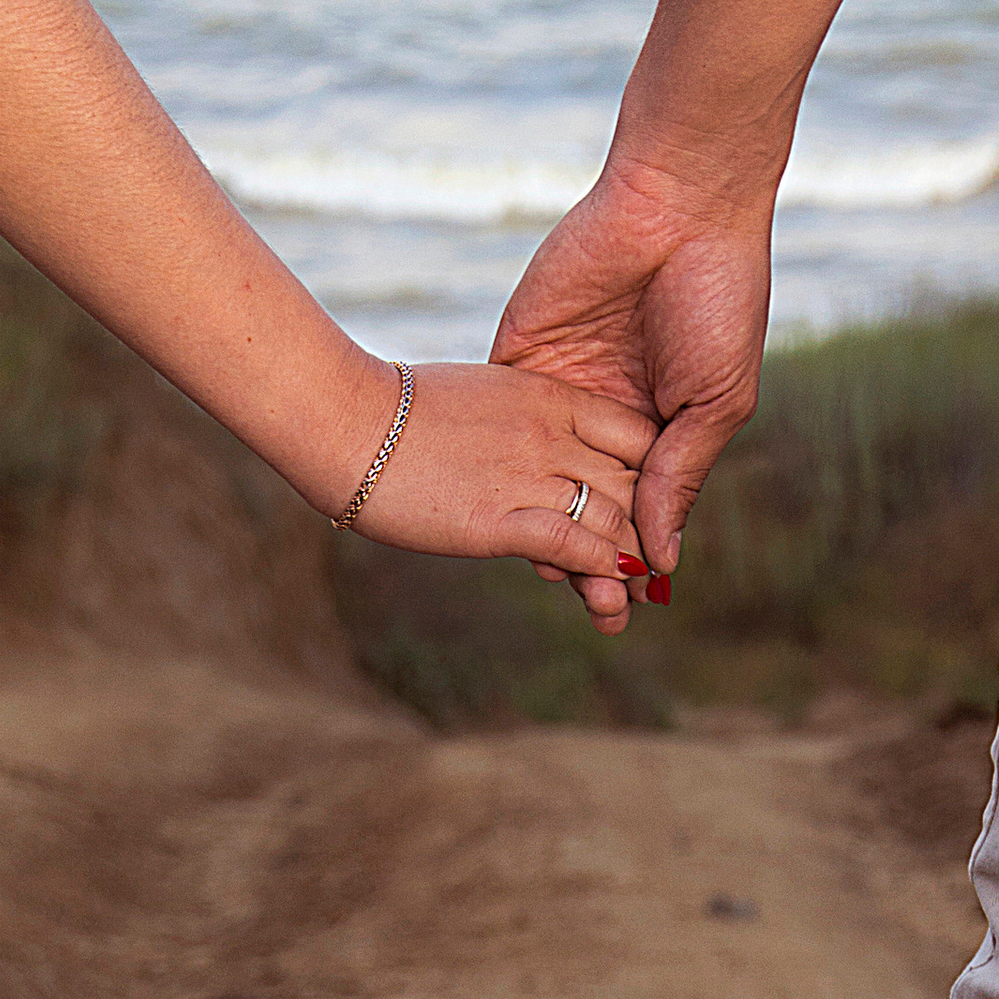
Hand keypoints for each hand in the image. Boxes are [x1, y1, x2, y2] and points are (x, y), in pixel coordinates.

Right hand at [345, 359, 657, 622]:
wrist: (345, 420)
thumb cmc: (397, 414)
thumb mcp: (481, 400)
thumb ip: (522, 425)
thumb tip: (531, 457)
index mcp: (552, 397)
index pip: (637, 435)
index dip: (652, 475)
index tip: (647, 509)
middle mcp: (554, 434)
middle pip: (636, 484)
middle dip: (649, 531)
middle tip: (652, 571)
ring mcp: (531, 475)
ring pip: (615, 523)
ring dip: (631, 569)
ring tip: (635, 601)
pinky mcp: (502, 519)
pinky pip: (576, 548)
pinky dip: (601, 574)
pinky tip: (609, 595)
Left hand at [493, 150, 774, 592]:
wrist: (677, 203)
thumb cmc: (718, 296)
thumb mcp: (714, 400)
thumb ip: (681, 477)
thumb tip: (662, 560)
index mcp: (660, 424)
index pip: (636, 506)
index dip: (631, 553)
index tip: (629, 602)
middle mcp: (606, 414)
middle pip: (583, 503)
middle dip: (586, 555)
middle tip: (589, 607)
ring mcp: (559, 390)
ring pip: (540, 479)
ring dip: (542, 528)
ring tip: (551, 575)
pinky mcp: (519, 360)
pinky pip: (504, 429)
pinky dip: (506, 473)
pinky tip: (511, 516)